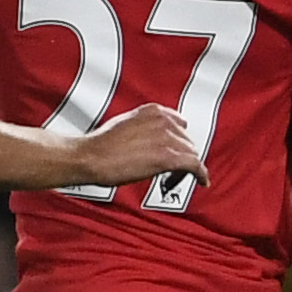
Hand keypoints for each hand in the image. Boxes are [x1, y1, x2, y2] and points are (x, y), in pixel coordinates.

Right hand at [76, 105, 205, 190]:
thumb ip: (145, 127)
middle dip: (181, 154)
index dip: (179, 139)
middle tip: (172, 168)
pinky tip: (202, 180)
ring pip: (191, 153)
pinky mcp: (168, 157)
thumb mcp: (126, 124)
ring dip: (186, 167)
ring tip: (175, 177)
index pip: (180, 124)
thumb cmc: (101, 145)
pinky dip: (201, 174)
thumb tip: (155, 139)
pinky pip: (195, 165)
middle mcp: (163, 121)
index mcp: (153, 111)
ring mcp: (167, 138)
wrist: (89, 157)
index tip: (177, 149)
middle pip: (187, 140)